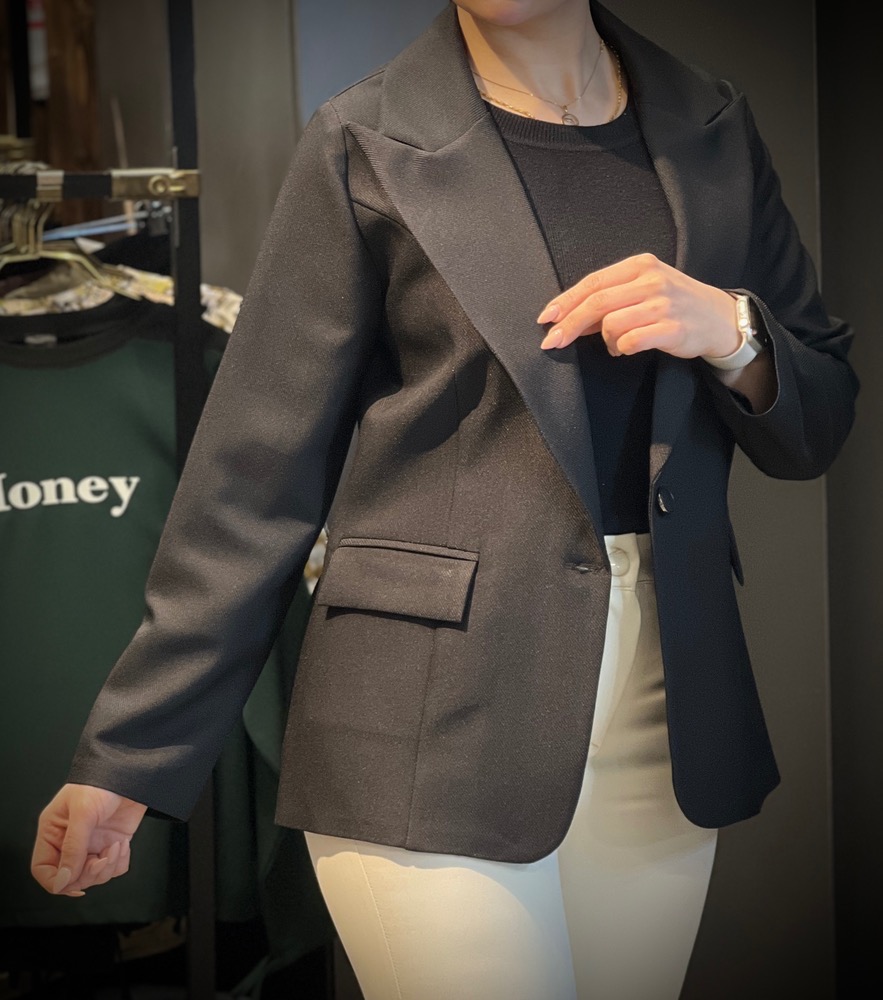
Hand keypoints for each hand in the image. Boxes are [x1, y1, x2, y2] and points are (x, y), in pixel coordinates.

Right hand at [31, 783, 147, 896]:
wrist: (133, 772)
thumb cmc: (101, 782)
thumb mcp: (83, 813)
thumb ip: (72, 847)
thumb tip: (64, 879)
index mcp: (53, 832)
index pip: (43, 868)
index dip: (56, 880)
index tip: (73, 880)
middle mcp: (71, 841)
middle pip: (71, 877)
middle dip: (88, 874)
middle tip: (101, 860)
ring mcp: (92, 844)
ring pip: (94, 876)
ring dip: (107, 867)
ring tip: (116, 847)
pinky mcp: (112, 844)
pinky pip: (114, 868)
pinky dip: (120, 862)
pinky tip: (123, 845)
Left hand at [536, 252, 741, 359]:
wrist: (720, 318)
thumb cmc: (675, 304)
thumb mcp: (644, 289)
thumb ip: (610, 299)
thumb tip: (568, 317)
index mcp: (640, 265)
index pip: (593, 283)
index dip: (566, 302)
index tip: (546, 319)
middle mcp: (651, 280)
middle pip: (596, 303)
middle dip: (569, 325)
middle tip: (552, 342)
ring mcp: (663, 304)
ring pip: (612, 324)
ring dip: (605, 340)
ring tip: (616, 344)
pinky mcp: (672, 328)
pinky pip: (630, 341)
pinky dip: (621, 349)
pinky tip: (627, 349)